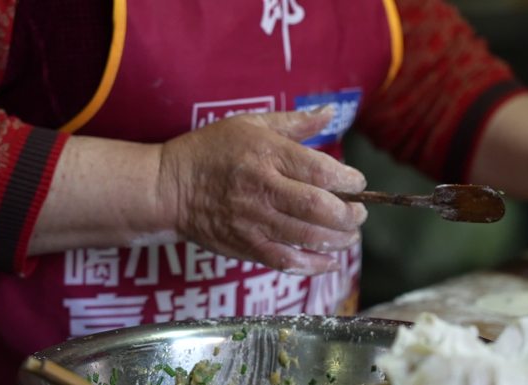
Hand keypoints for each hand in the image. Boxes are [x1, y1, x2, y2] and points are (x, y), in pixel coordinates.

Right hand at [156, 108, 367, 274]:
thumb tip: (332, 111)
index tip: (357, 182)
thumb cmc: (211, 151)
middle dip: (349, 214)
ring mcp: (253, 221)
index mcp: (266, 154)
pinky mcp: (245, 246)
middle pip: (319, 207)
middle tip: (358, 213)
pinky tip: (330, 261)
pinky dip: (314, 266)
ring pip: (307, 237)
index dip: (349, 180)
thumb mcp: (251, 124)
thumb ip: (295, 122)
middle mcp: (262, 189)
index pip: (320, 171)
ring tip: (349, 235)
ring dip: (339, 240)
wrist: (169, 188)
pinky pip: (286, 262)